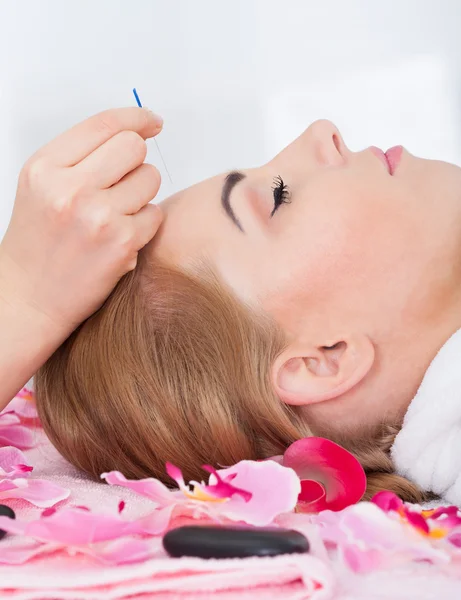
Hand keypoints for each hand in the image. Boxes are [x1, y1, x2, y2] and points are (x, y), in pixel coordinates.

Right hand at [0, 107, 163, 335]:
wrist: (30, 299)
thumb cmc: (37, 244)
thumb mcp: (42, 187)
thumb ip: (80, 159)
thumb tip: (133, 133)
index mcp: (45, 168)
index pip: (104, 124)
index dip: (136, 119)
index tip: (152, 122)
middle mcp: (69, 188)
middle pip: (133, 146)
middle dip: (135, 162)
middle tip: (123, 183)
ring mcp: (97, 216)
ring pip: (150, 178)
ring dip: (141, 194)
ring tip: (117, 214)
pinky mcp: (122, 242)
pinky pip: (155, 214)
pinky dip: (145, 224)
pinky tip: (122, 236)